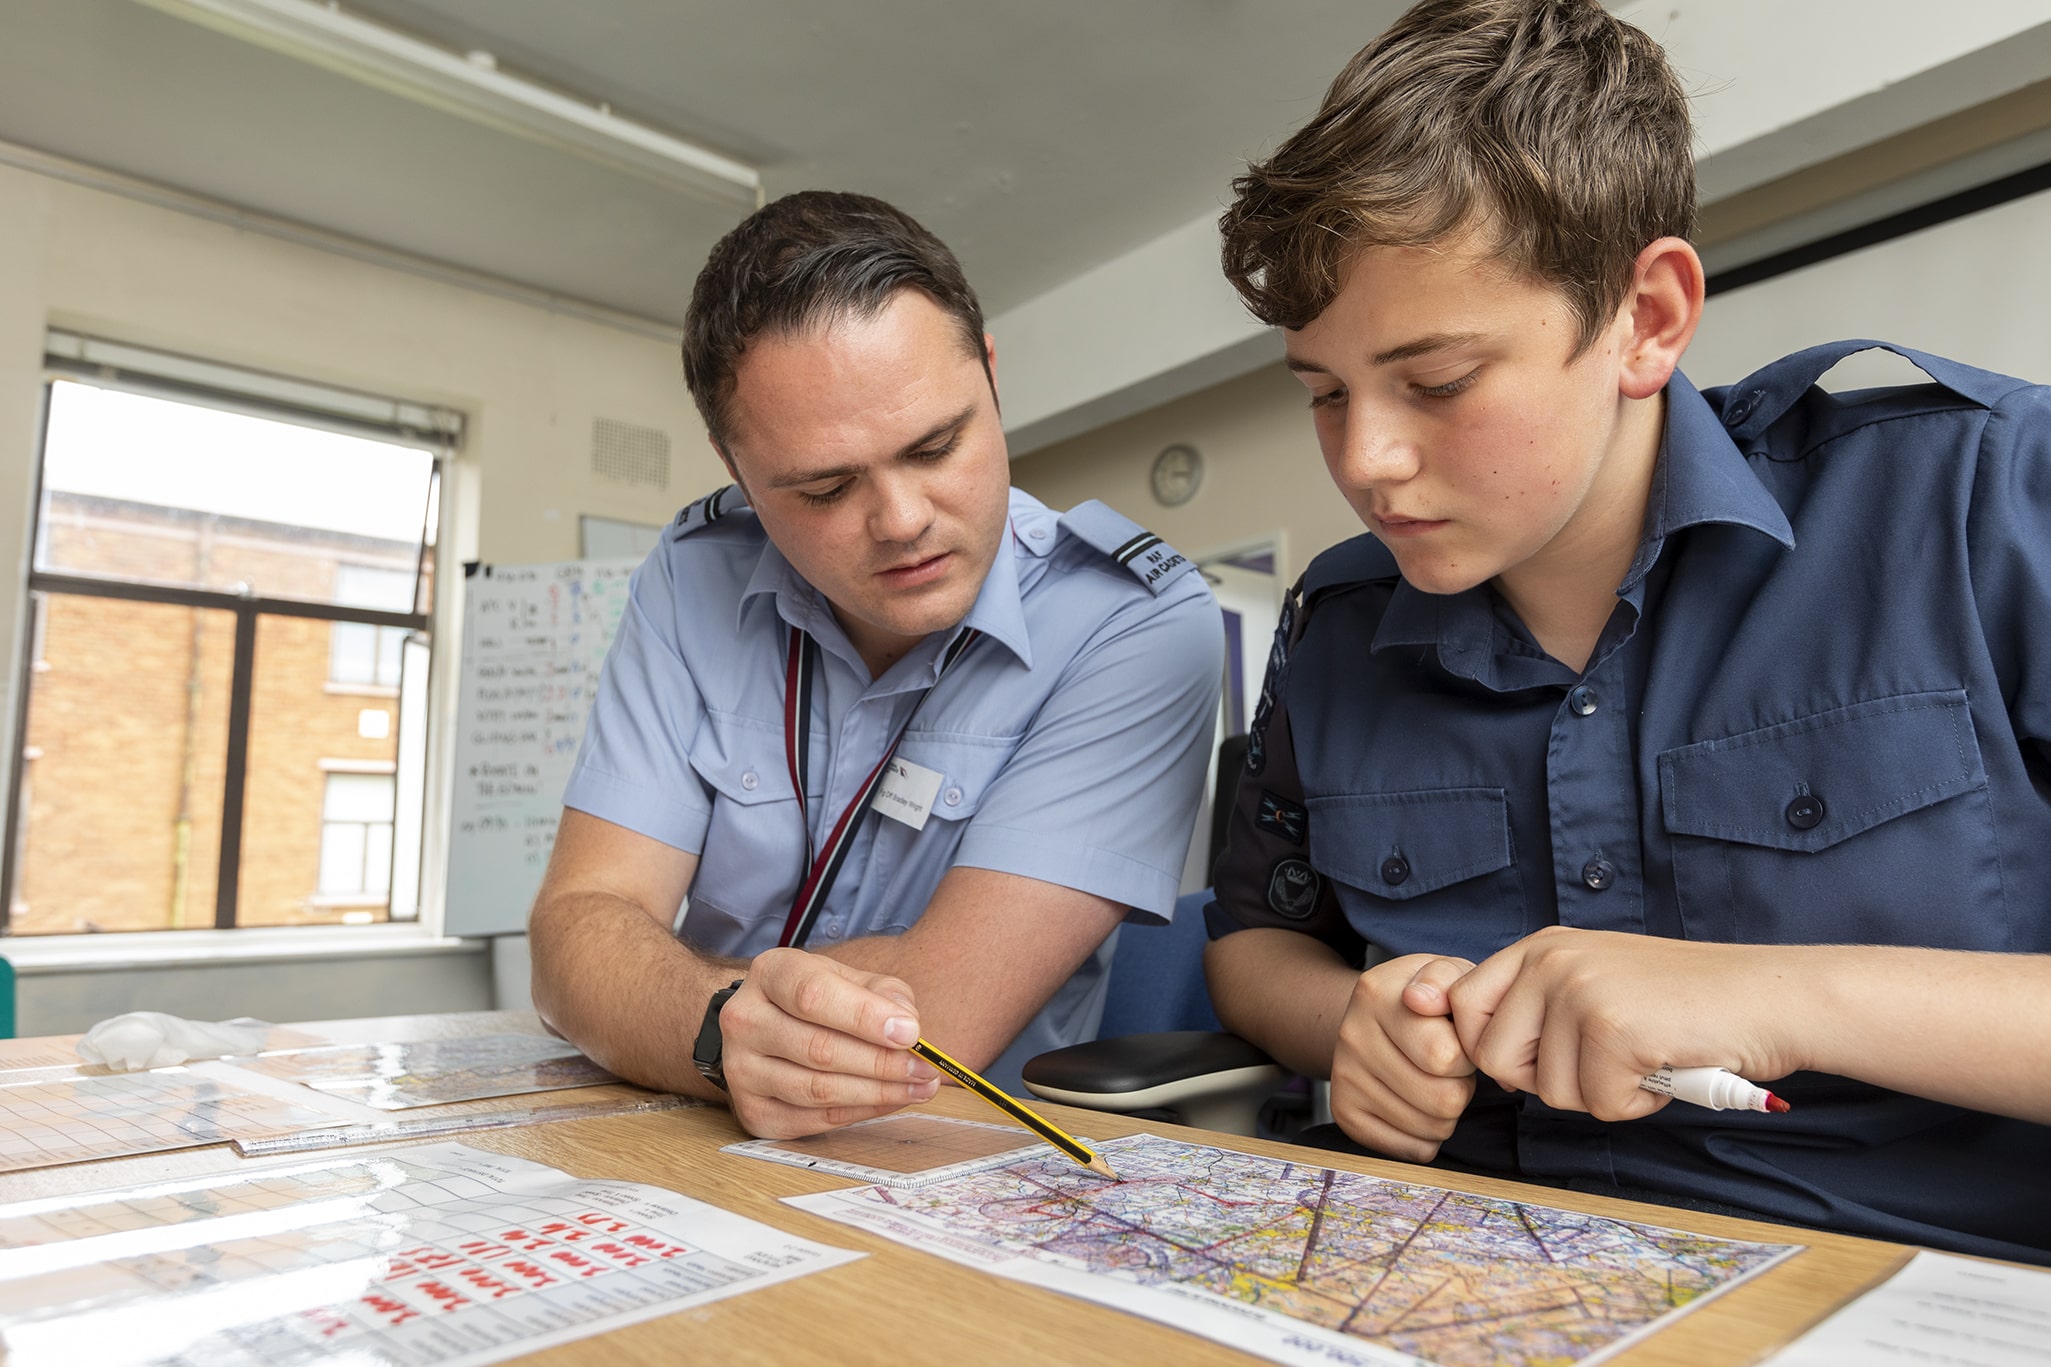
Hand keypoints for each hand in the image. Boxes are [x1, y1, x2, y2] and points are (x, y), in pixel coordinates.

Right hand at [715, 948, 940, 1137]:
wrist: (769, 1026)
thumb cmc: (818, 1001)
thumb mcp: (850, 980)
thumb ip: (884, 994)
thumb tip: (906, 1023)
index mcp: (770, 974)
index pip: (813, 995)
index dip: (865, 1017)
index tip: (909, 1032)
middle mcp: (745, 1021)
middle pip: (819, 1048)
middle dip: (882, 1062)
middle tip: (924, 1068)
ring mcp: (741, 1070)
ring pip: (817, 1089)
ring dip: (877, 1093)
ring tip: (918, 1087)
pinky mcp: (753, 1111)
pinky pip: (814, 1119)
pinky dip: (859, 1112)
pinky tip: (888, 1101)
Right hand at [1329, 953, 1478, 1161]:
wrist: (1378, 1016)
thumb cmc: (1427, 1000)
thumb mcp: (1445, 973)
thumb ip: (1446, 977)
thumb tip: (1421, 999)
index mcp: (1377, 995)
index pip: (1445, 1058)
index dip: (1468, 1055)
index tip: (1459, 1041)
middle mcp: (1352, 1036)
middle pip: (1442, 1100)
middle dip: (1461, 1087)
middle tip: (1449, 1068)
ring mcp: (1344, 1077)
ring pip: (1430, 1128)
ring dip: (1447, 1113)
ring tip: (1434, 1082)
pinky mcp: (1344, 1113)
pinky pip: (1410, 1149)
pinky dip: (1426, 1136)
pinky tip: (1419, 1104)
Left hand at [1446, 927, 1801, 1120]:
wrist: (1769, 998)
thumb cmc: (1684, 1001)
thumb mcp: (1595, 981)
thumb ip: (1535, 1003)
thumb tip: (1457, 1033)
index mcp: (1542, 946)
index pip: (1462, 1003)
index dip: (1488, 1046)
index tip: (1532, 1060)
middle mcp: (1552, 960)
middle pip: (1493, 1056)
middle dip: (1546, 1080)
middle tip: (1601, 1062)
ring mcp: (1580, 992)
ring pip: (1550, 1091)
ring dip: (1601, 1093)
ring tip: (1643, 1056)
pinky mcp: (1614, 1031)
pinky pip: (1600, 1105)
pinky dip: (1637, 1102)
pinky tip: (1664, 1068)